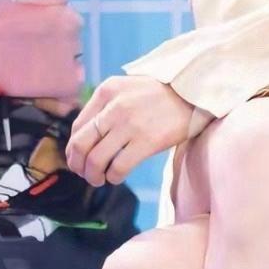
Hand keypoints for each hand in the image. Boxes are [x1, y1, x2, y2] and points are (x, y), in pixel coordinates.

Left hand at [66, 75, 194, 186]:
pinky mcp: (147, 141)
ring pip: (96, 159)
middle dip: (77, 165)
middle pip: (81, 144)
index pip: (77, 127)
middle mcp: (114, 107)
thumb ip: (107, 106)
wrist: (195, 93)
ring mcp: (130, 124)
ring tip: (99, 179)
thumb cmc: (161, 95)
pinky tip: (116, 177)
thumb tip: (87, 138)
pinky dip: (113, 177)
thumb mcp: (128, 89)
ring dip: (93, 175)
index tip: (78, 160)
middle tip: (84, 174)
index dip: (73, 149)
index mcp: (107, 91)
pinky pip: (118, 167)